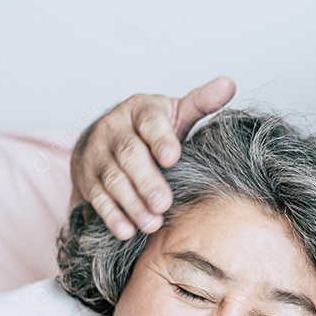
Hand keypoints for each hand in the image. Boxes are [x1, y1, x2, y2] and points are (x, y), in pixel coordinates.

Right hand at [71, 76, 236, 238]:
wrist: (104, 138)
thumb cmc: (148, 128)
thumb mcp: (174, 113)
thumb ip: (200, 103)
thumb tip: (229, 85)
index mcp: (139, 110)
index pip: (149, 122)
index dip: (161, 139)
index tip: (173, 158)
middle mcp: (113, 129)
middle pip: (129, 155)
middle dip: (146, 181)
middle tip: (164, 204)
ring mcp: (97, 155)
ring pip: (112, 180)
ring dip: (131, 204)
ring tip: (152, 223)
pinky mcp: (86, 178)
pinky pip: (97, 198)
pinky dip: (111, 216)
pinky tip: (126, 230)